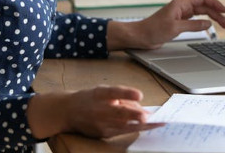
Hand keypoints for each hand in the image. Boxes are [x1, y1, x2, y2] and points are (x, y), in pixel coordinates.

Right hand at [27, 85, 162, 138]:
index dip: (126, 93)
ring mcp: (100, 124)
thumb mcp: (103, 91)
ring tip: (157, 123)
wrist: (68, 112)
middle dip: (135, 116)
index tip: (139, 94)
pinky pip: (121, 131)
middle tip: (149, 116)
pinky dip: (134, 129)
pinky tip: (146, 126)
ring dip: (141, 125)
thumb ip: (122, 96)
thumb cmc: (90, 98)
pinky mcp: (102, 134)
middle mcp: (99, 109)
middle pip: (119, 113)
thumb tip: (141, 106)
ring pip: (123, 126)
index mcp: (99, 94)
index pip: (113, 92)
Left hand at [108, 0, 224, 49]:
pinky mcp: (179, 22)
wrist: (140, 36)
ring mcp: (181, 14)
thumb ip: (193, 25)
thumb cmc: (152, 30)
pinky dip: (204, 23)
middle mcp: (182, 7)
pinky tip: (210, 27)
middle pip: (204, 6)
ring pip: (201, 13)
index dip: (215, 3)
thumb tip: (208, 23)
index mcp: (180, 3)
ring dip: (213, 18)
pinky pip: (196, 20)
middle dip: (217, 13)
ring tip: (224, 26)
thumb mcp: (175, 28)